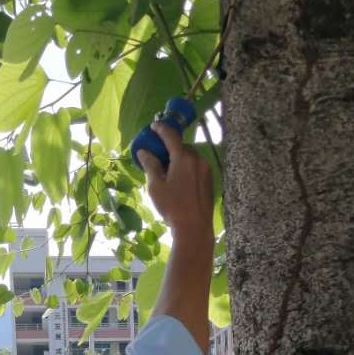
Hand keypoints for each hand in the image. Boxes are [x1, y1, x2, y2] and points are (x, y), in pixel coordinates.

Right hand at [137, 121, 214, 248]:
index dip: (161, 129)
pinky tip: (179, 180)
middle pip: (182, 146)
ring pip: (190, 157)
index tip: (153, 126)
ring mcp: (206, 170)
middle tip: (159, 153)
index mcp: (183, 158)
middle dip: (170, 147)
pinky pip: (196, 167)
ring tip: (168, 169)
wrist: (194, 228)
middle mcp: (197, 160)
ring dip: (179, 158)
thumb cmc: (172, 207)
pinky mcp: (210, 181)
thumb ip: (150, 165)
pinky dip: (187, 167)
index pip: (171, 136)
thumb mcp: (156, 186)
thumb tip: (144, 151)